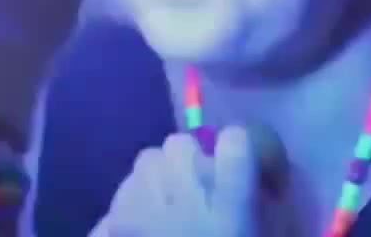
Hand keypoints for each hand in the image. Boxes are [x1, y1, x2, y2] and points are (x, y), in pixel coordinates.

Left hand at [92, 128, 261, 236]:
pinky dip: (133, 203)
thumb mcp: (256, 230)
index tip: (245, 162)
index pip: (236, 143)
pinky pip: (123, 194)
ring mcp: (138, 210)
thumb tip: (259, 192)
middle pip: (180, 145)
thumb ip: (256, 215)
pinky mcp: (111, 229)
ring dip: (161, 176)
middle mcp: (181, 199)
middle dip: (193, 161)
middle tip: (204, 190)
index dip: (241, 147)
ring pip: (146, 161)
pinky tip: (142, 228)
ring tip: (171, 206)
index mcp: (230, 211)